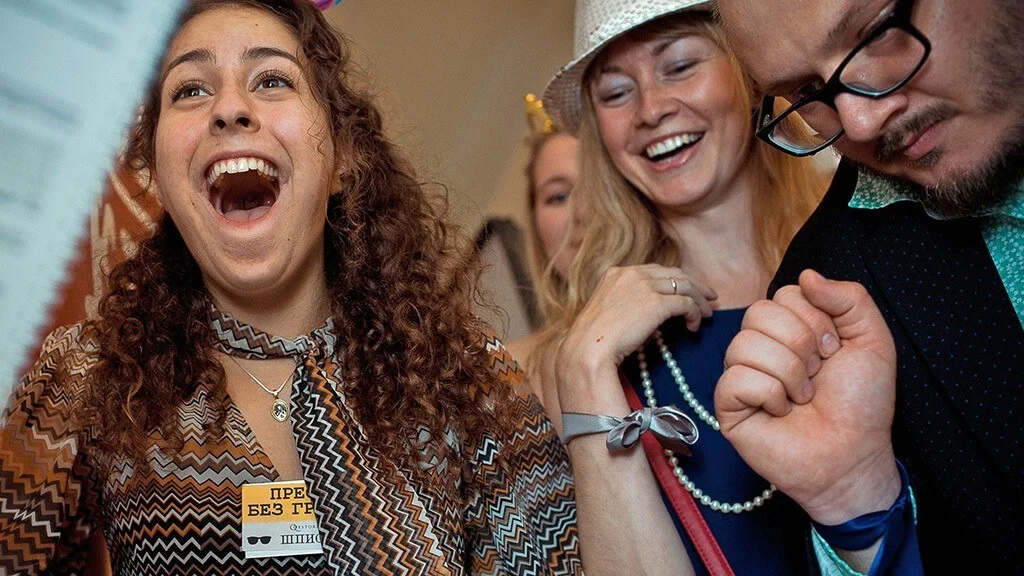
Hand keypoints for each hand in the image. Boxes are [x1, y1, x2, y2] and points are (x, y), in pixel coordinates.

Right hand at [556, 264, 716, 413]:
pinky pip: (686, 303)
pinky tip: (694, 326)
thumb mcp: (607, 312)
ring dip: (699, 299)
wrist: (588, 349)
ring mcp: (644, 286)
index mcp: (617, 273)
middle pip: (674, 273)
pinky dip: (694, 313)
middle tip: (708, 297)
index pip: (655, 271)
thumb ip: (626, 304)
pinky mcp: (656, 303)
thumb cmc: (593, 340)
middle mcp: (632, 273)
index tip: (685, 291)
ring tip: (708, 312)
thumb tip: (650, 314)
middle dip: (694, 285)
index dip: (674, 280)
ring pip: (684, 285)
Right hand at [715, 269, 900, 524]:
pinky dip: (769, 395)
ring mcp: (741, 374)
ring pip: (745, 344)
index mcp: (791, 327)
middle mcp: (761, 346)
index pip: (785, 294)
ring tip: (802, 397)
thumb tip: (807, 274)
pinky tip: (781, 411)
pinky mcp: (727, 404)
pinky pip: (735, 378)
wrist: (853, 454)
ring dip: (788, 374)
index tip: (834, 351)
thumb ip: (850, 298)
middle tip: (817, 374)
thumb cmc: (861, 403)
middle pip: (760, 312)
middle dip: (801, 344)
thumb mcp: (872, 340)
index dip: (816, 320)